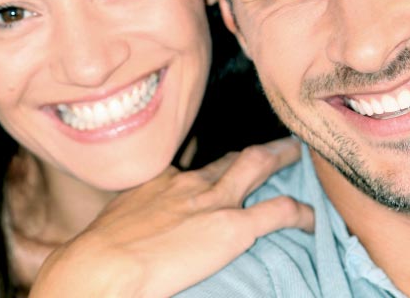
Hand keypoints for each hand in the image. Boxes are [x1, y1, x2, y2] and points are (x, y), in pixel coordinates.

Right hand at [28, 136, 313, 297]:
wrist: (103, 265)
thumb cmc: (98, 254)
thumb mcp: (115, 223)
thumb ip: (134, 218)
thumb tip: (129, 234)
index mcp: (161, 182)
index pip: (195, 167)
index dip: (214, 167)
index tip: (225, 168)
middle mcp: (189, 183)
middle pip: (230, 158)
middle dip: (255, 150)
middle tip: (277, 144)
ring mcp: (212, 202)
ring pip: (256, 166)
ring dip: (279, 157)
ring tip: (297, 153)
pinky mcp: (231, 226)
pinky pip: (276, 211)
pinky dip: (298, 211)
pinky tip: (311, 217)